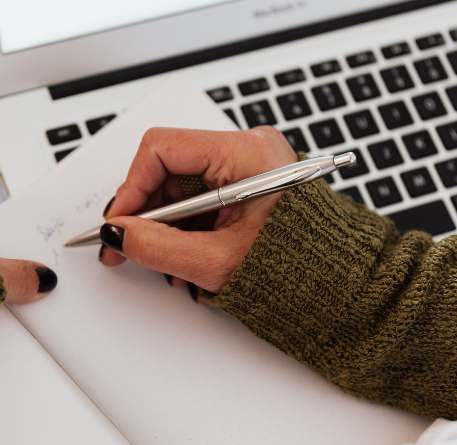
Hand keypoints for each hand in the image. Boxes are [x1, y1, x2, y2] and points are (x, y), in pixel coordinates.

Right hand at [99, 126, 297, 294]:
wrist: (338, 283)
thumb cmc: (298, 266)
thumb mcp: (216, 260)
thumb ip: (158, 246)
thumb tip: (119, 234)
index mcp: (247, 152)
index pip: (161, 148)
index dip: (132, 187)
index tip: (119, 222)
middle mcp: (248, 149)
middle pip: (168, 167)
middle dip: (145, 211)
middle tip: (126, 245)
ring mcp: (248, 165)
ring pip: (180, 185)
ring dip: (163, 224)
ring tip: (163, 261)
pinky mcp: (248, 182)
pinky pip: (200, 196)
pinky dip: (185, 225)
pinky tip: (182, 254)